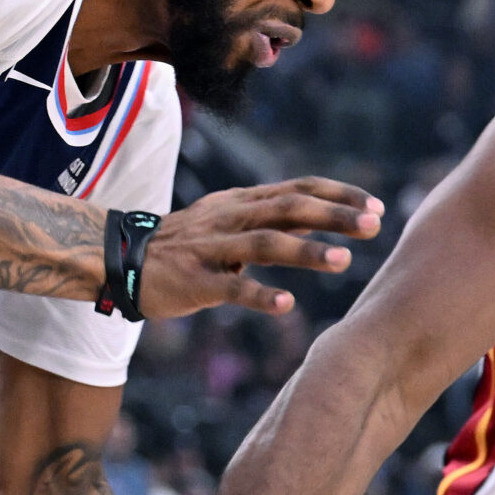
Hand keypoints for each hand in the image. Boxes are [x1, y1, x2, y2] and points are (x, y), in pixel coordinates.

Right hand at [137, 179, 381, 317]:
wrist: (120, 258)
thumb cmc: (183, 243)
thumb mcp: (228, 219)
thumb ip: (270, 218)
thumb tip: (322, 217)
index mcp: (242, 202)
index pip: (298, 189)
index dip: (338, 195)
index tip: (374, 205)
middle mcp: (231, 218)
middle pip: (290, 209)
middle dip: (334, 216)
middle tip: (374, 225)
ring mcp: (212, 248)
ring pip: (265, 244)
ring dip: (307, 252)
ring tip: (344, 262)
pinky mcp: (196, 281)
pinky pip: (230, 288)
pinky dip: (259, 296)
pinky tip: (286, 306)